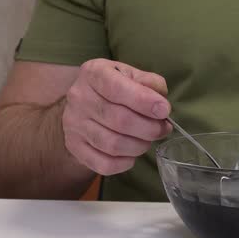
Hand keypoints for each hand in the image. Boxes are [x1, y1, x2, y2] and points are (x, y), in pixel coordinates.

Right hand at [62, 59, 172, 175]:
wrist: (82, 105)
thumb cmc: (112, 87)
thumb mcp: (129, 74)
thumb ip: (148, 82)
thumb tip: (160, 102)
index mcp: (93, 73)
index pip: (117, 88)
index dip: (144, 101)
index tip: (164, 110)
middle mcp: (79, 98)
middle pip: (119, 120)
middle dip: (149, 128)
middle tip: (163, 128)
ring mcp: (74, 124)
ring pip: (113, 145)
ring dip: (139, 146)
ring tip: (148, 140)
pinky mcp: (75, 147)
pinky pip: (104, 164)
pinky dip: (124, 163)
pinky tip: (132, 154)